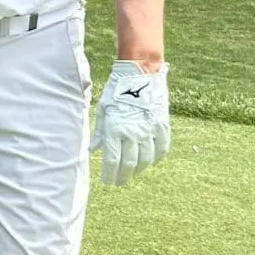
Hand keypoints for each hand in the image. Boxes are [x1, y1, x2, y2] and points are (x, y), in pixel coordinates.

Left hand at [91, 59, 169, 186]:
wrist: (140, 72)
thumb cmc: (117, 90)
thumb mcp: (104, 109)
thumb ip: (100, 132)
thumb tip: (92, 150)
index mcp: (115, 129)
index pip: (112, 160)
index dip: (110, 174)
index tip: (107, 181)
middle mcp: (133, 132)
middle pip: (129, 163)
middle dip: (123, 176)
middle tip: (119, 182)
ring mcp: (149, 129)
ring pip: (146, 159)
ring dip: (139, 170)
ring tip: (133, 173)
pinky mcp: (162, 124)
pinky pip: (162, 148)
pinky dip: (156, 158)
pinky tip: (151, 162)